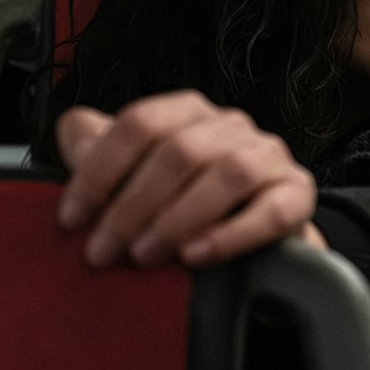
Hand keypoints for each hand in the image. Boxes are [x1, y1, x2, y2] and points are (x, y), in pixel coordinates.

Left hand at [55, 91, 324, 268]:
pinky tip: (196, 256)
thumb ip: (103, 151)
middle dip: (132, 205)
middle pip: (178, 150)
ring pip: (227, 173)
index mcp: (188, 112)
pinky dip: (230, 234)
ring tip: (146, 255)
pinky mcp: (298, 194)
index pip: (139, 123)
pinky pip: (271, 210)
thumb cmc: (189, 205)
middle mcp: (231, 125)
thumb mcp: (140, 178)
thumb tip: (73, 129)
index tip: (71, 218)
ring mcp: (269, 156)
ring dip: (178, 218)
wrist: (256, 243)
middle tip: (104, 251)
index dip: (99, 170)